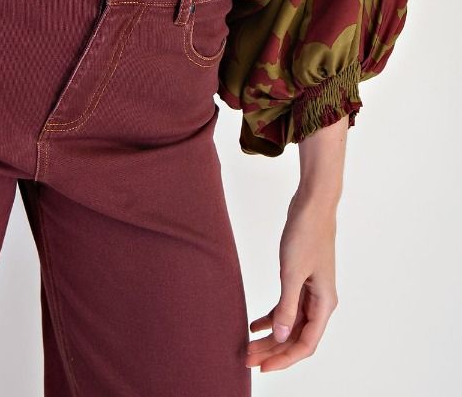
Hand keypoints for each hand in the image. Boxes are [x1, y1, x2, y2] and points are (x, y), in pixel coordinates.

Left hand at [245, 188, 339, 371]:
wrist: (312, 204)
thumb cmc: (306, 234)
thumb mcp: (292, 272)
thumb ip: (286, 305)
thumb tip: (280, 336)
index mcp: (324, 303)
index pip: (305, 343)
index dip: (284, 359)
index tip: (263, 367)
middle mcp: (320, 301)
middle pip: (296, 336)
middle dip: (273, 350)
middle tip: (247, 358)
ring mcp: (311, 291)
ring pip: (290, 323)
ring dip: (271, 336)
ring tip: (247, 345)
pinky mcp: (300, 279)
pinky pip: (286, 306)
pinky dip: (271, 316)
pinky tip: (254, 324)